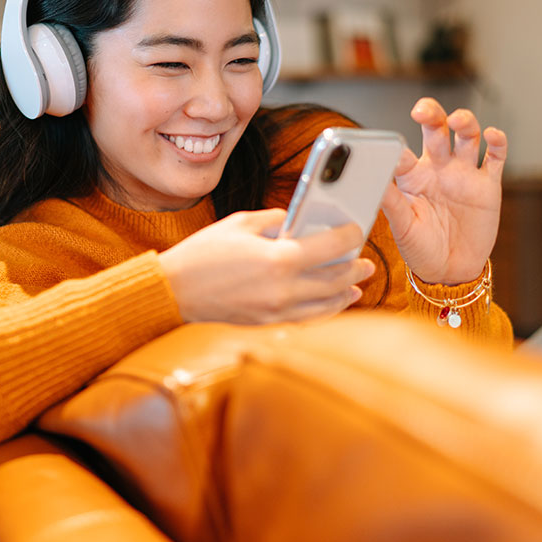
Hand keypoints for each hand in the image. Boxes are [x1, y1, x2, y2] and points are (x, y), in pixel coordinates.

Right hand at [159, 209, 374, 323]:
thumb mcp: (240, 223)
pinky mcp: (269, 322)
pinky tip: (334, 303)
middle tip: (366, 260)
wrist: (176, 290)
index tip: (357, 229)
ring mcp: (277, 310)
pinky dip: (326, 310)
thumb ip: (275, 219)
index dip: (349, 237)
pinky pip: (308, 318)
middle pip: (335, 279)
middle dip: (355, 268)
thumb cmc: (204, 253)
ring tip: (356, 283)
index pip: (330, 247)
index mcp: (278, 258)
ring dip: (346, 291)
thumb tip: (297, 221)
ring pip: (326, 303)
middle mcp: (284, 288)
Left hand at [380, 98, 506, 284]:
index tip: (394, 153)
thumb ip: (390, 199)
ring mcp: (464, 174)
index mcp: (412, 176)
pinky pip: (495, 157)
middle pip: (436, 130)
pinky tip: (492, 135)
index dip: (399, 149)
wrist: (451, 270)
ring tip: (458, 120)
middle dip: (432, 115)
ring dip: (464, 122)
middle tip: (423, 111)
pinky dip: (497, 142)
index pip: (404, 152)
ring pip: (466, 136)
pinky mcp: (488, 185)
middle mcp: (438, 168)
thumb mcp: (402, 225)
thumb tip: (371, 178)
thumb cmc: (420, 248)